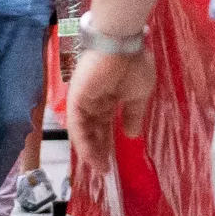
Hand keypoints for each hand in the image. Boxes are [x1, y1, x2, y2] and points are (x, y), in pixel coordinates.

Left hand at [67, 44, 155, 173]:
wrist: (122, 45)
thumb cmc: (133, 65)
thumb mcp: (139, 96)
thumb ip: (133, 115)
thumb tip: (132, 135)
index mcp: (108, 96)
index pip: (104, 123)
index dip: (107, 142)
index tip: (112, 161)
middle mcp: (93, 99)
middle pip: (93, 129)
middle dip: (99, 150)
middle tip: (105, 170)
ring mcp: (83, 99)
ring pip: (83, 130)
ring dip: (90, 151)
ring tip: (100, 169)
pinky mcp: (76, 98)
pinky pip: (77, 125)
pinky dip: (83, 142)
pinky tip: (92, 157)